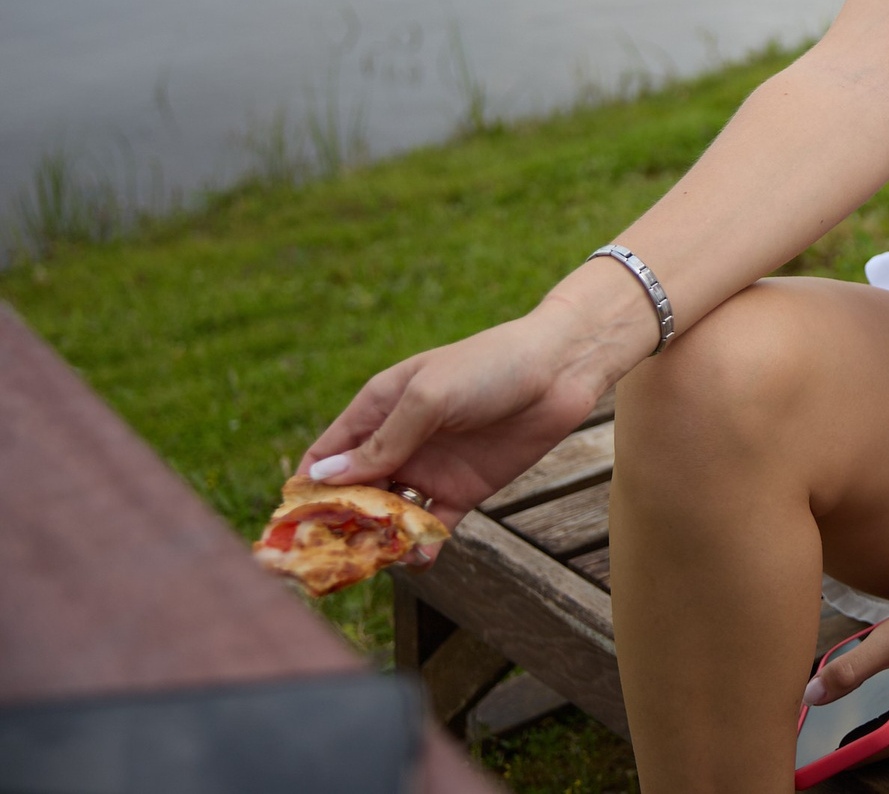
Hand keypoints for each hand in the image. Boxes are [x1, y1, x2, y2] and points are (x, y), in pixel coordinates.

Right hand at [295, 307, 615, 531]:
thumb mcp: (429, 398)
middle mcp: (398, 443)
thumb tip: (323, 480)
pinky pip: (431, 527)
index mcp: (377, 410)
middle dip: (338, 526)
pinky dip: (420, 546)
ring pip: (388, 517)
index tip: (290, 529)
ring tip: (375, 561)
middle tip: (328, 559)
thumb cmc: (490, 366)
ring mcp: (430, 469)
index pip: (325, 457)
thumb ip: (382, 442)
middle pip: (352, 495)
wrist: (562, 368)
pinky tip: (417, 559)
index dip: (305, 491)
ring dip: (378, 541)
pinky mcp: (463, 490)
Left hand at [805, 571, 888, 749]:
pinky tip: (859, 694)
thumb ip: (850, 669)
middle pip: (875, 744)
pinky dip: (875, 711)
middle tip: (815, 719)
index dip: (836, 751)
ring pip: (883, 731)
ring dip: (860, 720)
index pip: (868, 752)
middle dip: (845, 732)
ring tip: (834, 703)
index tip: (810, 748)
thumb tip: (813, 695)